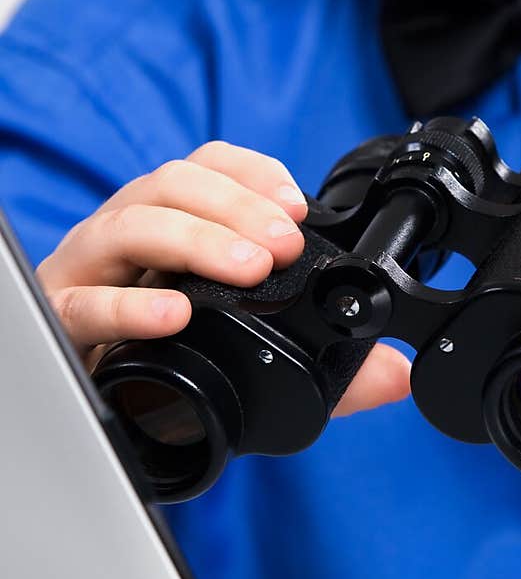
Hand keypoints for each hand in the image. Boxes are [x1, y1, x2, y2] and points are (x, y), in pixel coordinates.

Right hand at [37, 141, 409, 417]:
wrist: (105, 412)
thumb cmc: (174, 365)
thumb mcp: (259, 361)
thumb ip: (329, 374)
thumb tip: (395, 376)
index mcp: (171, 225)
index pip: (206, 167)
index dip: (253, 174)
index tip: (299, 204)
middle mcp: (128, 236)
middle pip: (171, 184)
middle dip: (235, 205)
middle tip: (284, 246)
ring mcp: (91, 273)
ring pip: (131, 226)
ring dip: (195, 239)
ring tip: (248, 270)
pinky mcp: (68, 321)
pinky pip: (86, 304)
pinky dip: (129, 306)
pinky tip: (172, 315)